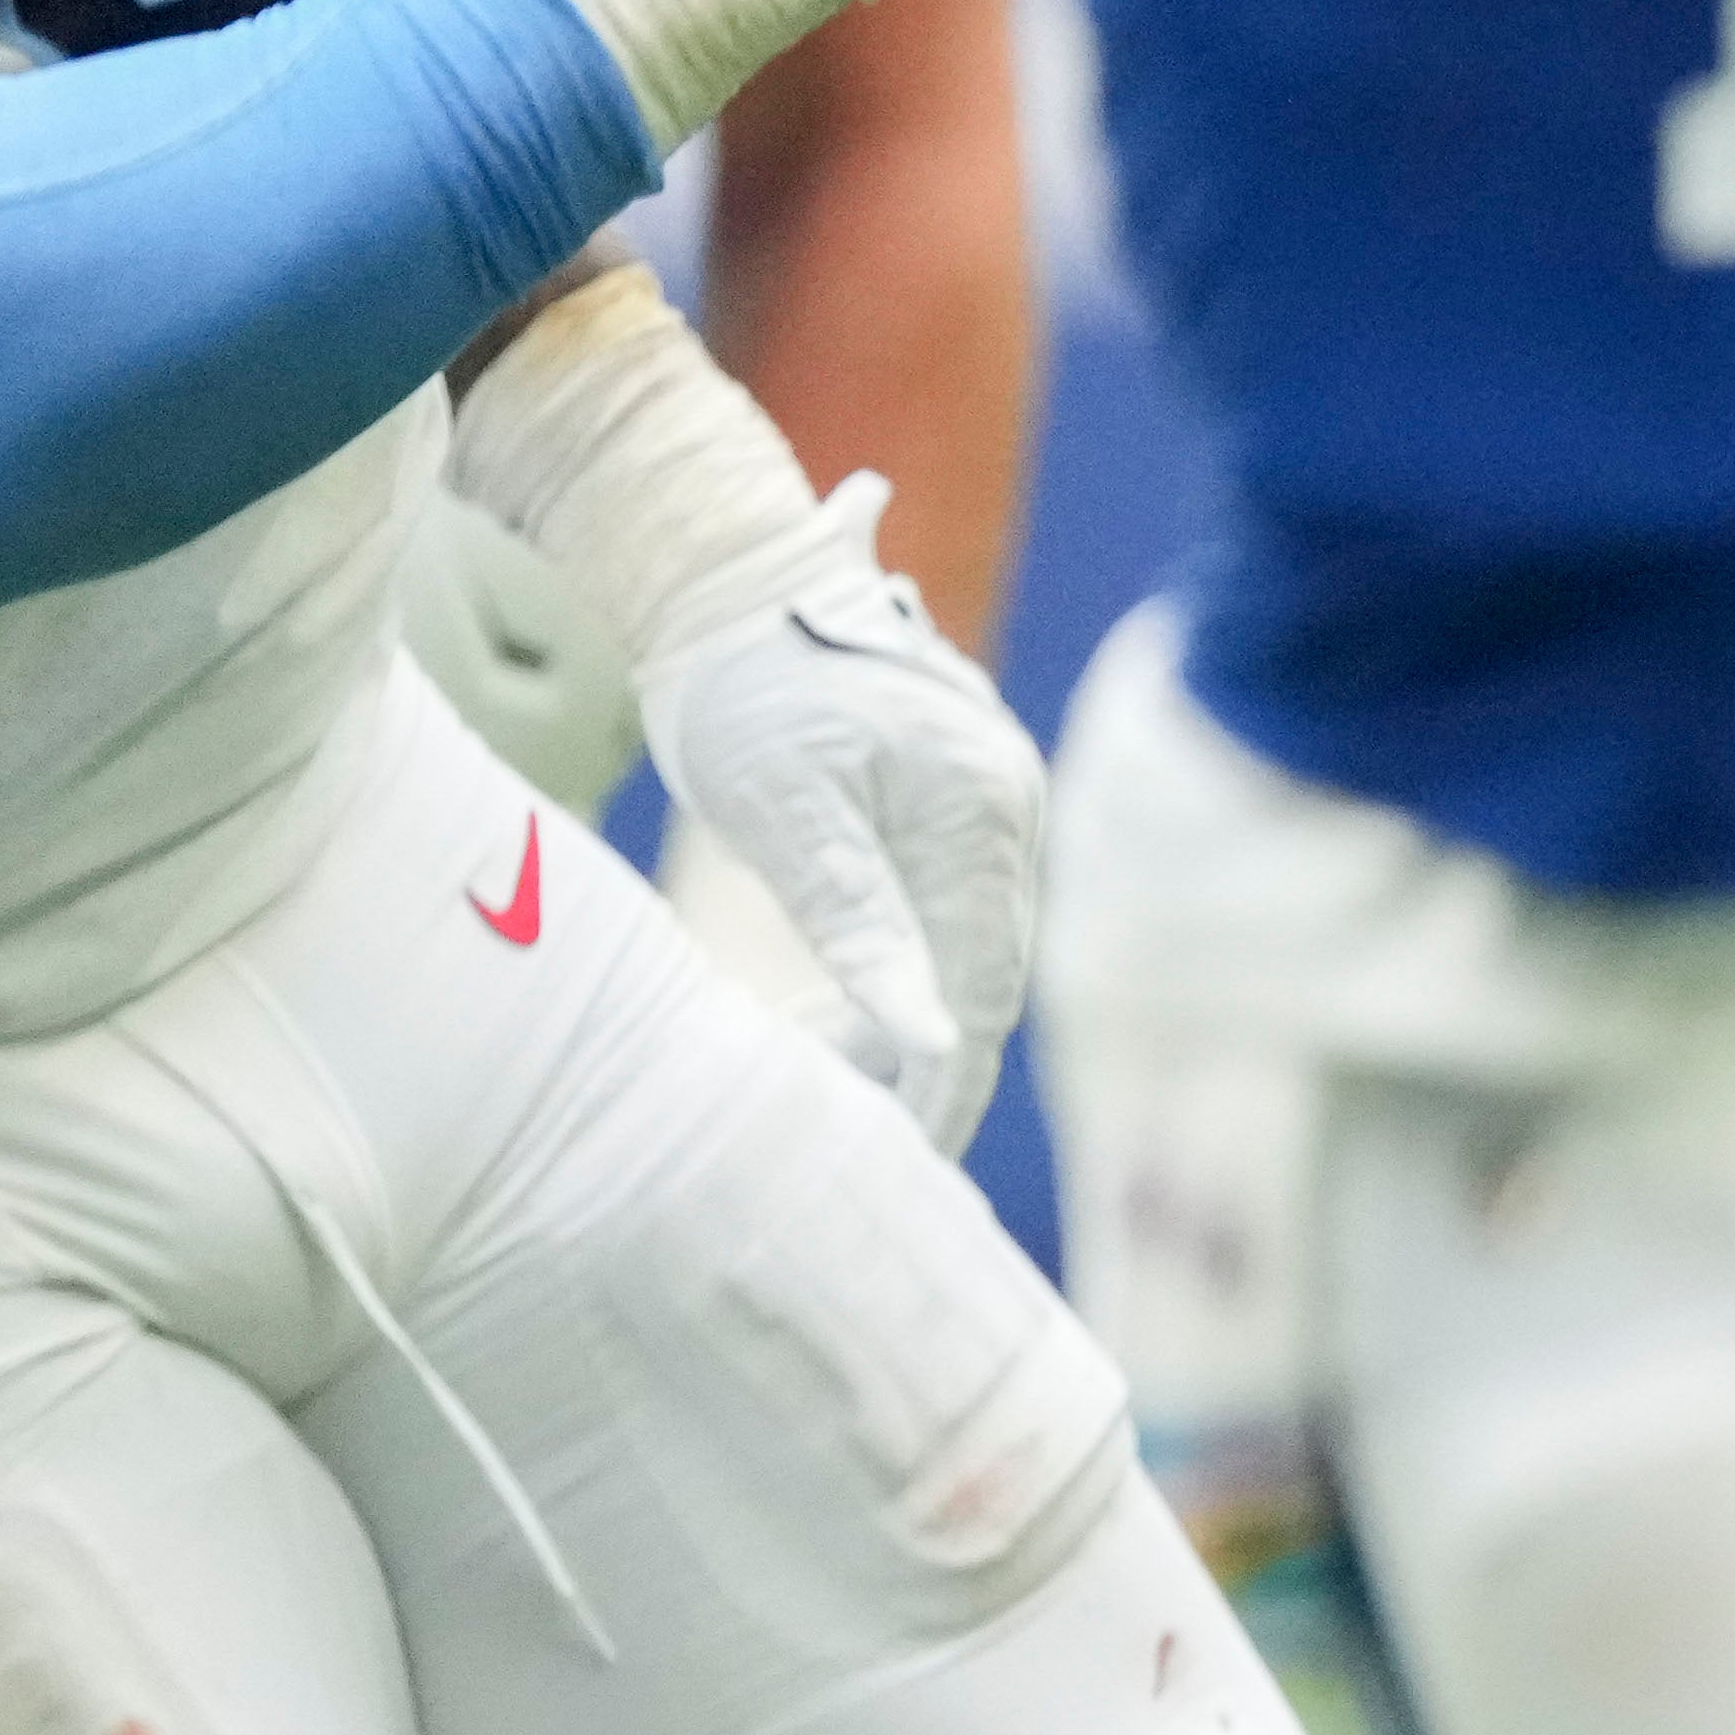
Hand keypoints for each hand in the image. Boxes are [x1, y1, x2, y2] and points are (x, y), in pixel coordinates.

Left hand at [632, 480, 1045, 1147]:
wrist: (724, 575)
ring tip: (804, 1055)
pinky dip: (894, 963)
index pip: (984, 987)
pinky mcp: (959, 795)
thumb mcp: (783, 814)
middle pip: (984, 973)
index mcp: (979, 812)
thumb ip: (861, 926)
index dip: (946, 1085)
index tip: (902, 1159)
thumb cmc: (738, 690)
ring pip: (964, 945)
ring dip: (896, 1013)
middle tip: (835, 1123)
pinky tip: (824, 998)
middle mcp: (1010, 805)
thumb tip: (931, 1039)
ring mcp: (993, 797)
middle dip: (914, 1061)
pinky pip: (945, 907)